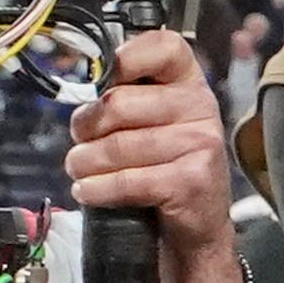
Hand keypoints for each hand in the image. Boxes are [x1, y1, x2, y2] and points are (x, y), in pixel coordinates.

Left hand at [67, 24, 244, 282]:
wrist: (195, 235)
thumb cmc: (163, 175)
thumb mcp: (152, 127)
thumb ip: (125, 102)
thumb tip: (83, 95)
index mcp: (189, 86)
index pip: (165, 47)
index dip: (128, 56)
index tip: (107, 77)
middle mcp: (200, 110)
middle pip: (119, 103)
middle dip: (86, 127)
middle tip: (82, 143)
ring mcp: (200, 146)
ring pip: (116, 146)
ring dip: (84, 164)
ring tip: (83, 171)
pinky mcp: (191, 182)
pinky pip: (127, 180)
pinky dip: (97, 189)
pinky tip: (90, 192)